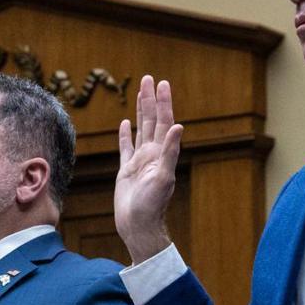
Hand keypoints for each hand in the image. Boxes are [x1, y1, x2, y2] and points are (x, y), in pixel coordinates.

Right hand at [113, 74, 183, 262]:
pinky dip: (125, 134)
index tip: (162, 83)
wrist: (138, 226)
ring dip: (140, 111)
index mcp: (161, 153)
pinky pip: (126, 147)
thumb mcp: (163, 178)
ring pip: (140, 129)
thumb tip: (178, 127)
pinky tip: (125, 123)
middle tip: (149, 79)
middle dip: (151, 99)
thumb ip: (171, 152)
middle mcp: (152, 154)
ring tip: (140, 93)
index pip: (163, 121)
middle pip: (151, 120)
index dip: (163, 102)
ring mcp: (139, 161)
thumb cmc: (152, 205)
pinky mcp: (127, 170)